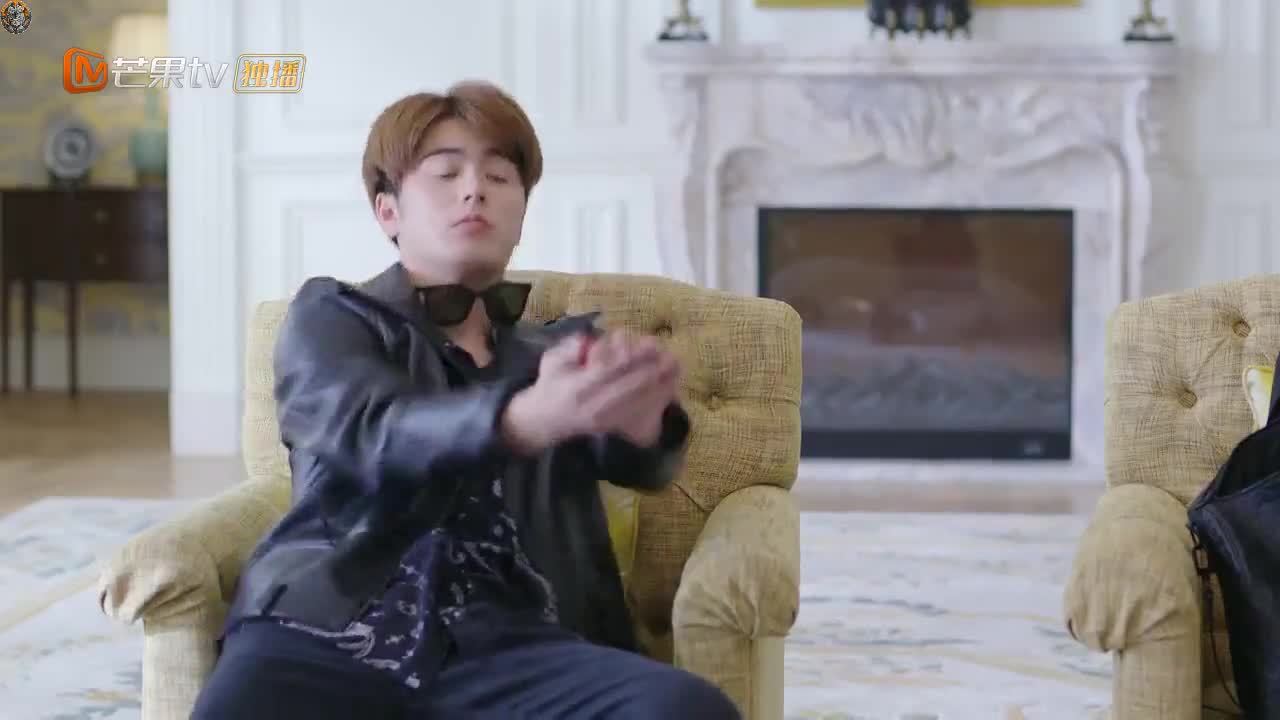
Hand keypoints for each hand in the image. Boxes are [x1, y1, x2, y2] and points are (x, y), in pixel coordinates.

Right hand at [501, 331, 679, 453]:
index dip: (632, 360)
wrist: (544, 420)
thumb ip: (568, 349)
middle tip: (673, 358)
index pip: (610, 373)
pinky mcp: (613, 427)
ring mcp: (605, 419)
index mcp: (579, 387)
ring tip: (676, 370)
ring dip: (660, 387)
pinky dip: (655, 403)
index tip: (651, 346)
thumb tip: (585, 339)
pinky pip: (639, 415)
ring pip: (638, 403)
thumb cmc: (550, 384)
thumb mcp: (551, 361)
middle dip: (653, 373)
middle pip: (629, 389)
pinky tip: (670, 389)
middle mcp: (595, 406)